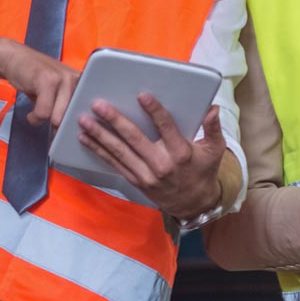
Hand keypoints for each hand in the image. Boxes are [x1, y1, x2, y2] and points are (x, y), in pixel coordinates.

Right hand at [0, 39, 80, 127]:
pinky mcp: (48, 80)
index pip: (86, 110)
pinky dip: (34, 117)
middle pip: (72, 117)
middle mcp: (77, 79)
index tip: (66, 131)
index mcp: (82, 83)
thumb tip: (71, 133)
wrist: (16, 59)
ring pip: (57, 117)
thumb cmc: (36, 80)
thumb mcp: (57, 94)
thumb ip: (66, 108)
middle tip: (49, 121)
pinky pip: (43, 112)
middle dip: (59, 126)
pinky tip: (31, 112)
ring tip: (38, 113)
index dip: (75, 124)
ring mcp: (63, 78)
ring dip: (44, 120)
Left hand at [78, 93, 224, 217]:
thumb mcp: (215, 150)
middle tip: (99, 105)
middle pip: (135, 139)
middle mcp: (161, 165)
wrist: (194, 205)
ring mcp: (146, 175)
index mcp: (181, 153)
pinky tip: (85, 139)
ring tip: (84, 120)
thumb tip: (213, 108)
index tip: (141, 95)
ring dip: (100, 136)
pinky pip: (115, 164)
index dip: (154, 111)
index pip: (166, 127)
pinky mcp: (136, 181)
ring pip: (120, 152)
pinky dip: (99, 151)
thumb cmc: (204, 170)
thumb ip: (213, 128)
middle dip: (115, 121)